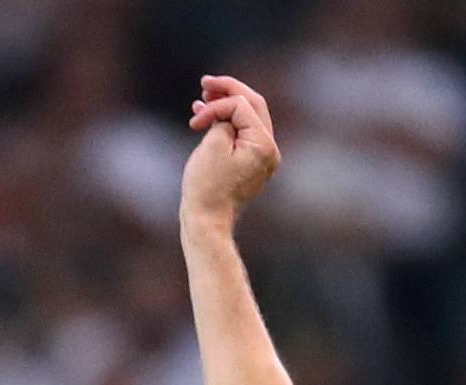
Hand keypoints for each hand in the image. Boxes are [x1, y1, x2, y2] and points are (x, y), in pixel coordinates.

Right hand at [182, 75, 280, 225]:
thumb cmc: (207, 186)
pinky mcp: (252, 164)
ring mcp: (262, 158)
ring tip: (202, 96)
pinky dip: (225, 123)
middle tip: (205, 82)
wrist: (207, 222)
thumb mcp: (213, 144)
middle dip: (227, 91)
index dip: (216, 105)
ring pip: (246, 117)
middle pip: (252, 105)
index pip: (241, 105)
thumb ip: (222, 118)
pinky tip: (206, 117)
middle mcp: (269, 150)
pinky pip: (241, 134)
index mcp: (264, 145)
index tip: (196, 121)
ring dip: (224, 105)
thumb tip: (226, 109)